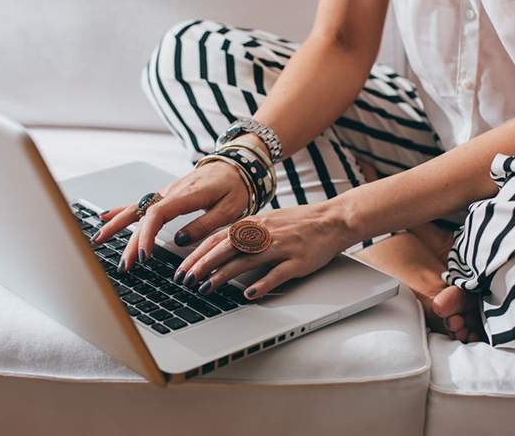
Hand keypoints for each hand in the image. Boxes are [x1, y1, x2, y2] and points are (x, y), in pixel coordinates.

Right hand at [93, 159, 249, 270]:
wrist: (235, 165)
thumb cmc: (235, 186)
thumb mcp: (230, 209)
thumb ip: (205, 224)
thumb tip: (180, 240)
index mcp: (187, 195)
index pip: (158, 214)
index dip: (148, 235)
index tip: (144, 255)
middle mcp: (172, 192)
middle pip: (144, 216)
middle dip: (131, 242)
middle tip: (124, 265)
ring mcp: (166, 192)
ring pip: (137, 209)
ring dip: (118, 226)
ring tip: (99, 241)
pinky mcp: (166, 195)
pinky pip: (140, 203)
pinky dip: (121, 210)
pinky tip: (105, 217)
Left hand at [174, 202, 351, 298]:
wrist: (332, 220)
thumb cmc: (299, 223)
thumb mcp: (267, 222)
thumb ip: (244, 234)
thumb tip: (218, 248)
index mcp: (255, 224)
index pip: (218, 238)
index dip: (197, 254)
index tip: (182, 269)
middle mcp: (264, 233)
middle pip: (226, 248)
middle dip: (202, 265)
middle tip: (186, 281)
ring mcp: (281, 247)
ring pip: (246, 260)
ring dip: (223, 275)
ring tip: (206, 288)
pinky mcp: (298, 261)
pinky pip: (277, 273)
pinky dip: (262, 284)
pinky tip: (248, 295)